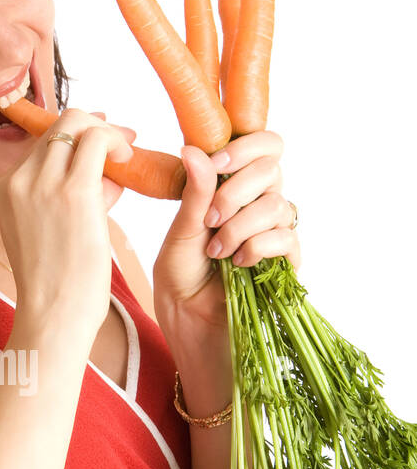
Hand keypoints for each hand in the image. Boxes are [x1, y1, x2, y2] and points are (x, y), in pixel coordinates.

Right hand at [0, 106, 134, 343]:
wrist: (53, 315)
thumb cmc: (58, 283)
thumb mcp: (49, 230)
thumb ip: (71, 194)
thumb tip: (107, 168)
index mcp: (4, 189)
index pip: (42, 144)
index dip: (76, 138)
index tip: (102, 145)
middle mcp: (17, 180)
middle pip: (58, 126)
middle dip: (94, 126)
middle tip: (122, 144)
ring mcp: (41, 183)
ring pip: (77, 122)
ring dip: (107, 132)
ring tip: (127, 156)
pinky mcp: (73, 191)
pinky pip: (97, 140)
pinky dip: (117, 141)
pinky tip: (130, 162)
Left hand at [152, 129, 299, 344]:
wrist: (190, 323)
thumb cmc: (180, 279)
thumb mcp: (180, 232)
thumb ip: (194, 193)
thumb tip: (193, 148)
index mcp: (233, 187)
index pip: (263, 146)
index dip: (246, 147)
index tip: (218, 162)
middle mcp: (258, 204)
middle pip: (272, 168)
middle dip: (236, 191)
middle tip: (211, 219)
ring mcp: (275, 231)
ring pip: (278, 205)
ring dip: (241, 227)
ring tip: (217, 252)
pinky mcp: (287, 262)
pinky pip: (286, 238)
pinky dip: (258, 247)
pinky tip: (239, 263)